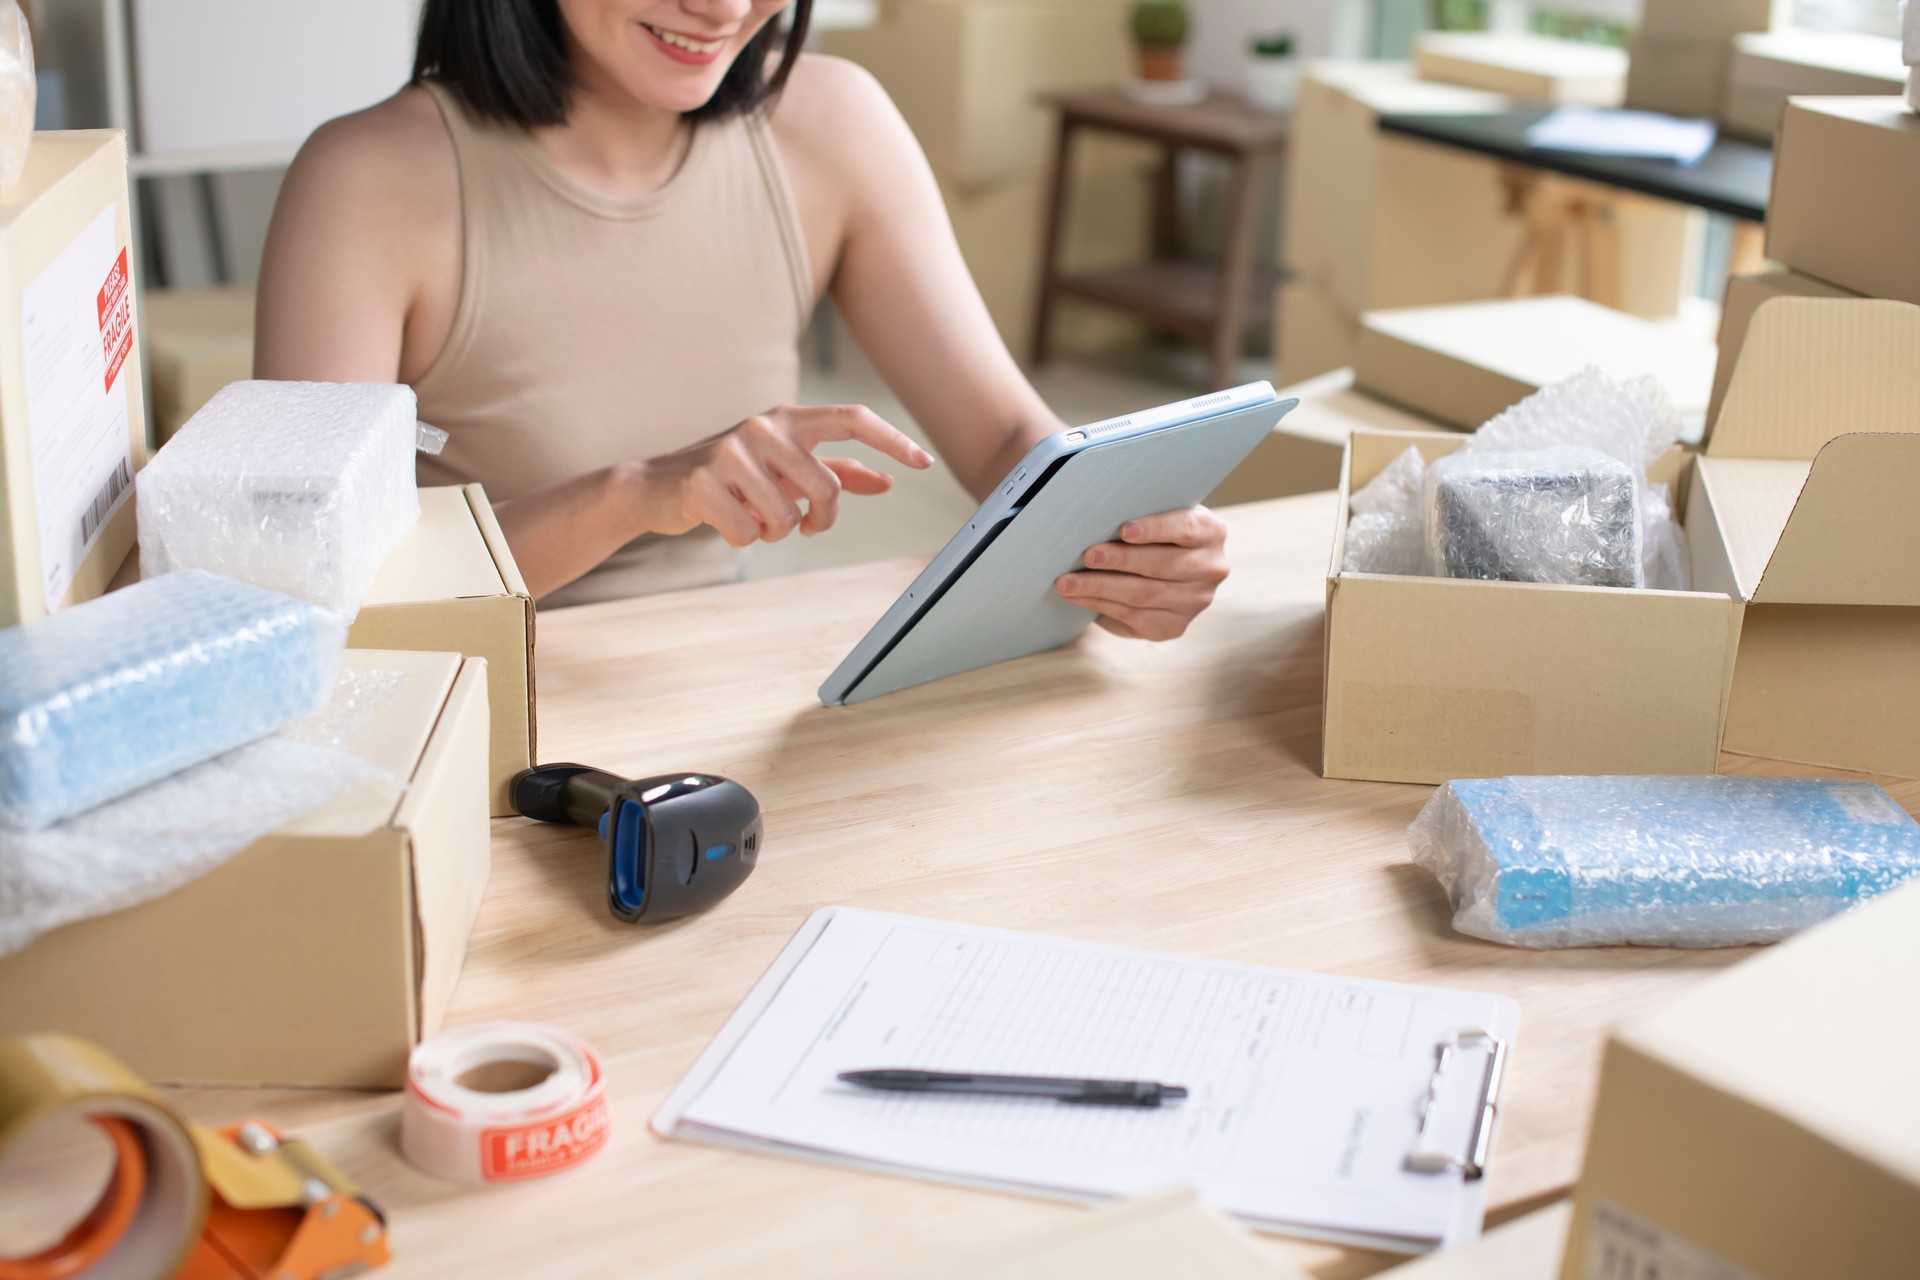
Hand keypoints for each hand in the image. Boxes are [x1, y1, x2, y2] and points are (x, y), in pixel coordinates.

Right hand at [632, 405, 932, 547]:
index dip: (892, 441)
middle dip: (820, 520)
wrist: (655, 486)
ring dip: (774, 531)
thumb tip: (887, 481)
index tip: (924, 463)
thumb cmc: (730, 478)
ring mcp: (730, 452)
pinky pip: (748, 533)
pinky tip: (723, 522)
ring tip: (750, 516)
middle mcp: (762, 427)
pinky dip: (742, 538)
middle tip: (804, 526)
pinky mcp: (703, 483)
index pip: (852, 419)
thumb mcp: (784, 469)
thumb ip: (835, 472)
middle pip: (825, 488)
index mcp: (787, 420)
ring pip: (786, 517)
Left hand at [1055, 507, 1229, 640]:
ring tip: (1069, 582)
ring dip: (1101, 587)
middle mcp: (1210, 568)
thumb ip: (1143, 512)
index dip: (1155, 529)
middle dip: (1120, 560)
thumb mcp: (1157, 515)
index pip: (1186, 528)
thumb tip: (1098, 514)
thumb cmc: (1153, 533)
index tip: (1124, 530)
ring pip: (1143, 595)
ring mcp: (1195, 601)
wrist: (1162, 570)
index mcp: (1210, 532)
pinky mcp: (1174, 626)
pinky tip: (1078, 597)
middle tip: (1088, 555)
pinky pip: (1133, 616)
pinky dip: (1100, 605)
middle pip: (1162, 565)